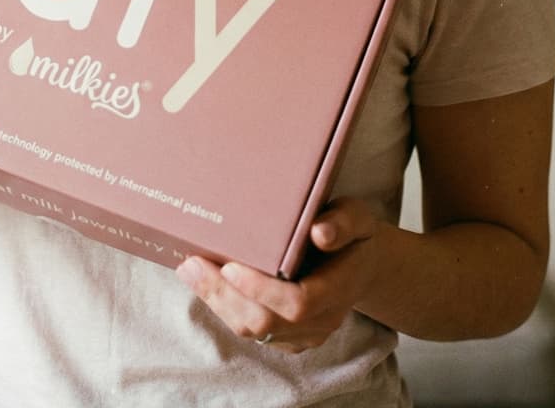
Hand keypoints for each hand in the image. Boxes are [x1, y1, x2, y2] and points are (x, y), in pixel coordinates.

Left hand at [175, 197, 380, 353]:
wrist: (363, 266)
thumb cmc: (354, 235)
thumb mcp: (357, 217)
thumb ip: (342, 223)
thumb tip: (319, 232)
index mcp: (338, 289)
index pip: (298, 303)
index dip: (262, 290)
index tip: (231, 266)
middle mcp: (322, 320)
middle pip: (267, 322)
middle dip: (224, 295)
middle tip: (192, 265)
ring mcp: (306, 334)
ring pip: (256, 330)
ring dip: (218, 303)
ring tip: (190, 271)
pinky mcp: (291, 338)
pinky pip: (255, 331)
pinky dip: (226, 309)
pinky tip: (206, 284)